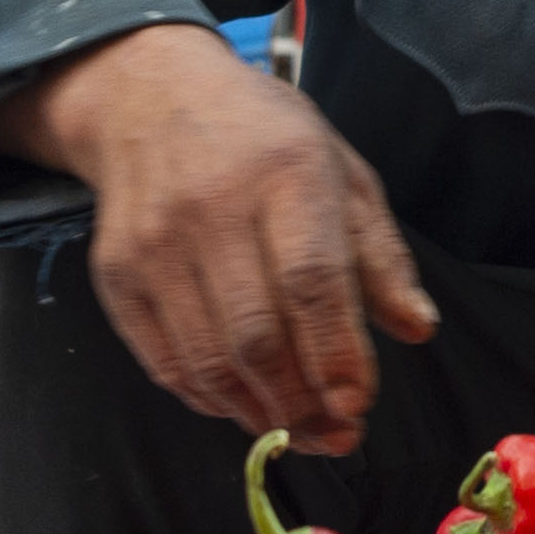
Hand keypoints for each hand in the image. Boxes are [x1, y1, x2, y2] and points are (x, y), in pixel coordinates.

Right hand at [0, 24, 437, 451]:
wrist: (151, 98)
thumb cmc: (265, 141)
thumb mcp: (341, 173)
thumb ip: (380, 254)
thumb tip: (418, 328)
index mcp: (284, 173)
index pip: (312, 281)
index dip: (337, 354)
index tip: (360, 405)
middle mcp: (211, 208)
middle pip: (256, 334)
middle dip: (303, 403)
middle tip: (338, 435)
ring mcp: (154, 244)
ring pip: (208, 359)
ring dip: (259, 413)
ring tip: (300, 432)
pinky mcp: (116, 274)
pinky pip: (164, 362)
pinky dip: (209, 399)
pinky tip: (246, 406)